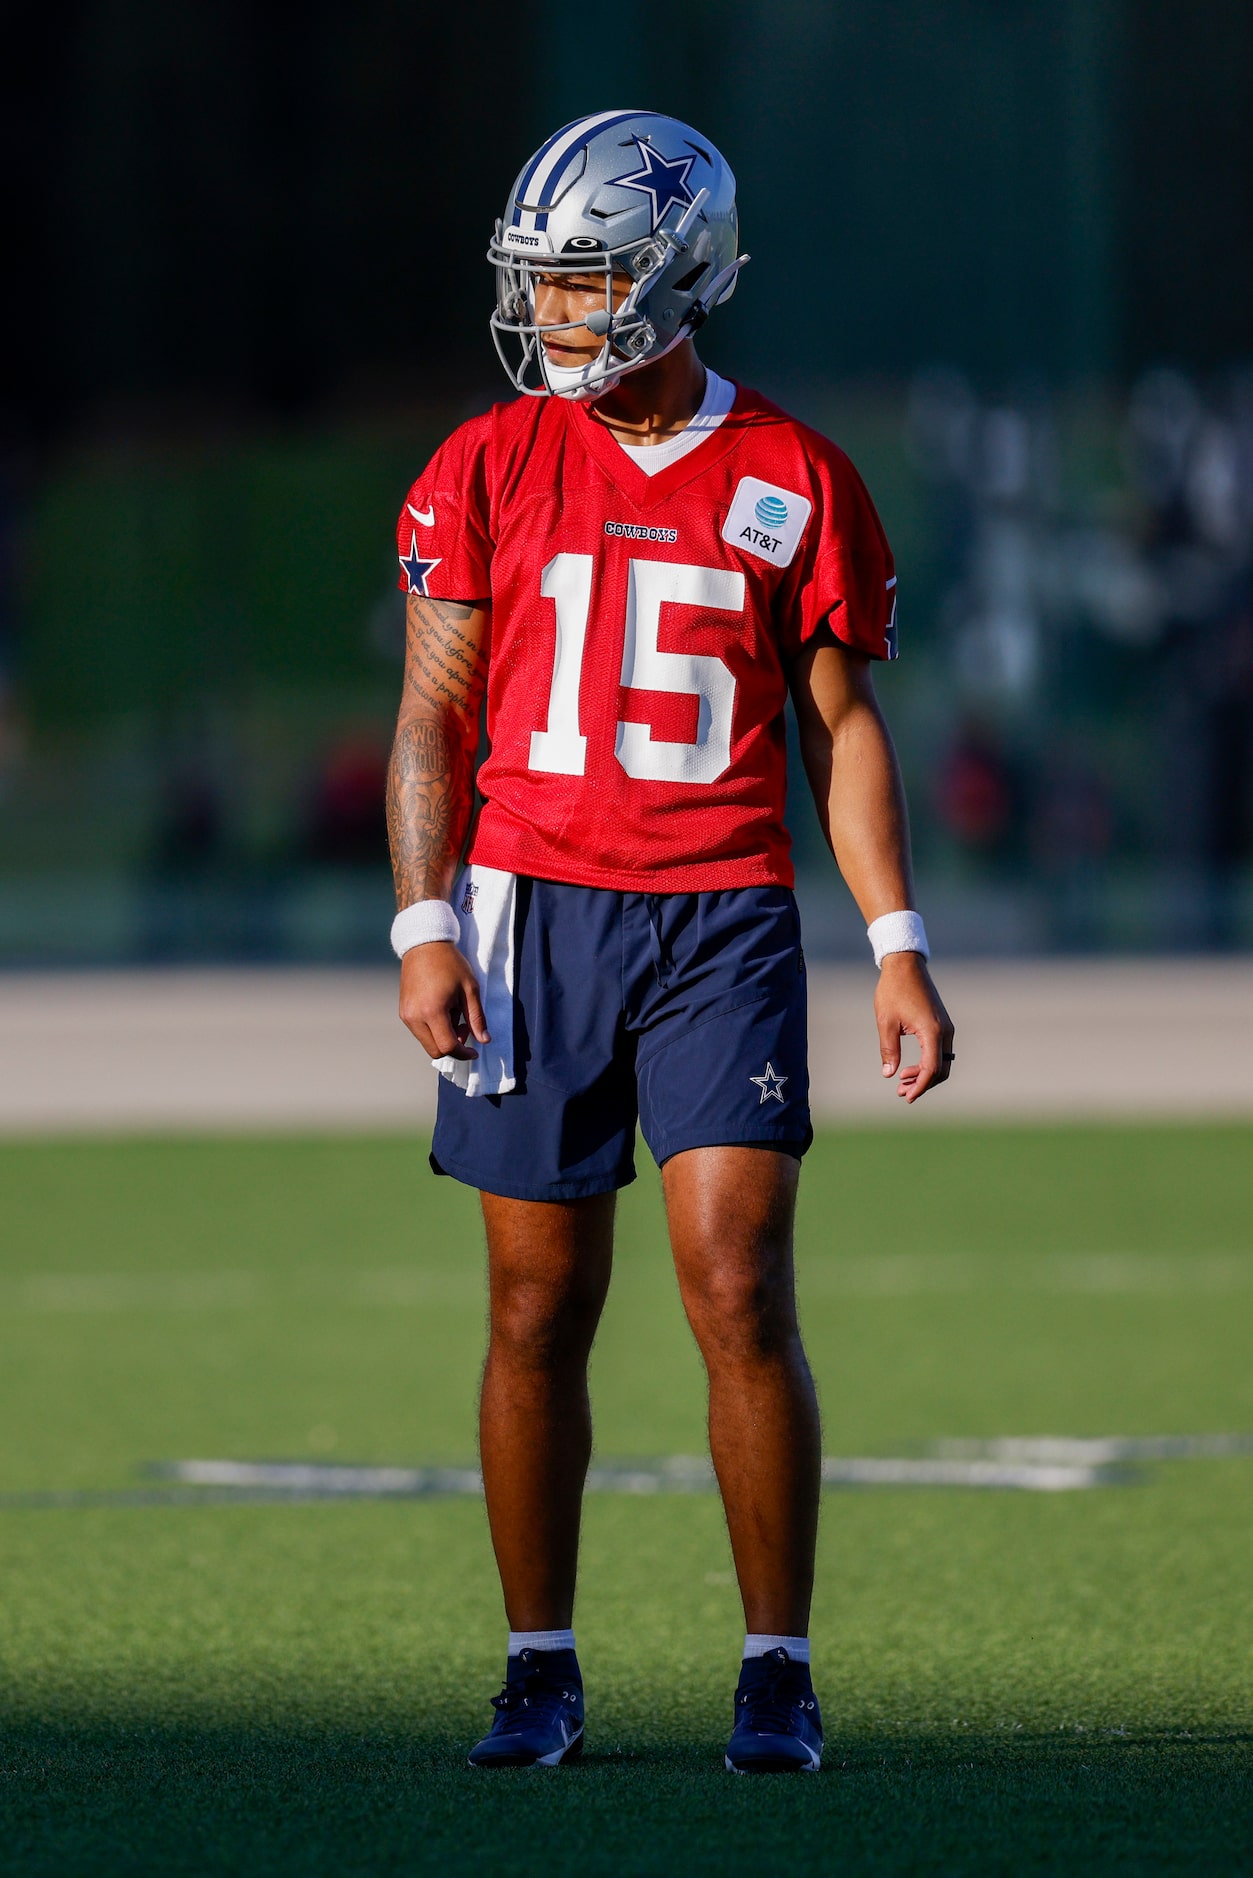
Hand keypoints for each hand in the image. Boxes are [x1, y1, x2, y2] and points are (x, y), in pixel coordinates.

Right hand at [399, 942, 490, 1060]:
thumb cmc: (450, 963)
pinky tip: (442, 1011)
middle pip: (435, 1050)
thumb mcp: (470, 989)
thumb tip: (484, 1040)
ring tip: (454, 1014)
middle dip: (453, 1046)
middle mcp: (415, 1017)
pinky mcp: (403, 1012)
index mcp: (433, 1011)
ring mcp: (406, 1015)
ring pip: (427, 1042)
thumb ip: (477, 1018)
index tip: (475, 1051)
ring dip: (443, 1038)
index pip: (447, 1046)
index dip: (463, 1053)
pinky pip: (419, 1032)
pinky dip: (433, 1030)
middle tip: (465, 1027)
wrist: (424, 945)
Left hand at [875, 953, 953, 1102]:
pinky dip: (928, 1063)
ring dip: (925, 1075)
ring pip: (942, 1062)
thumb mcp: (886, 1022)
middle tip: (901, 1092)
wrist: (905, 966)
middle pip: (941, 1069)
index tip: (907, 1096)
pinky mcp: (942, 1024)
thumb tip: (889, 1074)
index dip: (920, 1086)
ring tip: (901, 1081)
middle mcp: (944, 1030)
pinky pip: (940, 1051)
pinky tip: (909, 1067)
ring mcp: (946, 1027)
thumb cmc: (893, 991)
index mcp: (932, 1030)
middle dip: (923, 1084)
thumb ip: (889, 1049)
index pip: (932, 1068)